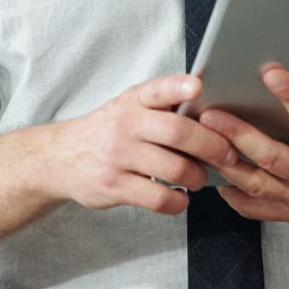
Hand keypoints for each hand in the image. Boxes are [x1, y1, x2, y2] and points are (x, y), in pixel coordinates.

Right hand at [45, 73, 240, 215]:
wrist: (60, 158)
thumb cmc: (107, 131)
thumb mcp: (127, 107)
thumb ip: (162, 107)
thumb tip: (212, 117)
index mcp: (132, 100)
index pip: (157, 89)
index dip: (178, 87)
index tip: (197, 87)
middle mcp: (125, 124)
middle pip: (177, 132)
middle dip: (211, 145)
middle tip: (228, 155)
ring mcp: (118, 156)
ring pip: (174, 168)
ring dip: (197, 177)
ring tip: (199, 178)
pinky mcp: (114, 186)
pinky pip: (158, 198)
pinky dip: (178, 201)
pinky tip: (180, 197)